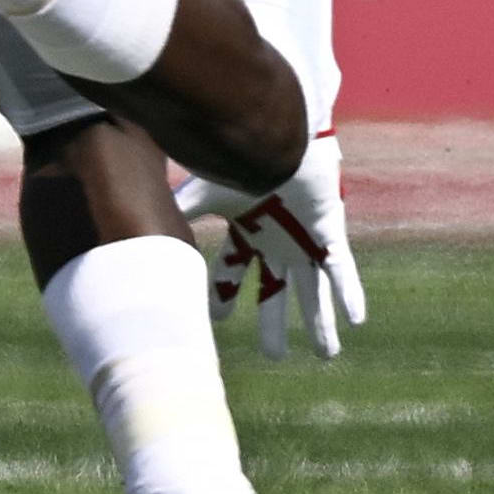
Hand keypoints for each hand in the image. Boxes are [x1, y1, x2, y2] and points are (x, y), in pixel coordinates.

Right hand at [177, 132, 366, 360]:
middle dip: (274, 323)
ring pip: (313, 291)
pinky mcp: (329, 234)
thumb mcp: (201, 192)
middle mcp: (277, 241)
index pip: (232, 271)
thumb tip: (138, 229)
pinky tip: (356, 321)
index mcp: (246, 231)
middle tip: (275, 356)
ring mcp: (305, 240)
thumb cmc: (238, 159)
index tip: (216, 321)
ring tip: (327, 354)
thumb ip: (179, 211)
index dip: (223, 295)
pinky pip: (341, 271)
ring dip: (319, 323)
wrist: (277, 137)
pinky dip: (348, 295)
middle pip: (275, 291)